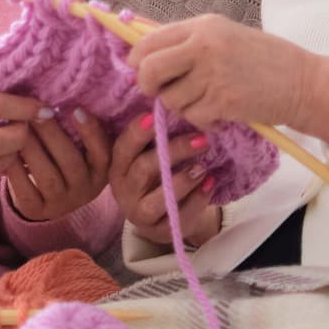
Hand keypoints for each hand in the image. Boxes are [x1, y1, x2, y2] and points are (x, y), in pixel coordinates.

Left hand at [5, 109, 112, 221]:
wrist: (46, 196)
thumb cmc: (62, 159)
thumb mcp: (80, 149)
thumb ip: (77, 129)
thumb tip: (63, 94)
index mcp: (100, 172)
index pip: (103, 154)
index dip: (91, 132)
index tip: (75, 109)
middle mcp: (85, 191)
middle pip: (71, 163)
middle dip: (52, 135)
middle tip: (35, 113)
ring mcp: (61, 204)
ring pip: (47, 177)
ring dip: (32, 149)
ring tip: (18, 128)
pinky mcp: (37, 211)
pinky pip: (25, 190)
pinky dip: (15, 169)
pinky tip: (6, 150)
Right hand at [107, 115, 221, 247]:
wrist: (163, 215)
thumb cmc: (155, 173)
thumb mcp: (146, 153)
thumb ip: (150, 133)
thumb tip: (162, 97)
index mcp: (117, 166)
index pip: (123, 147)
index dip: (137, 132)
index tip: (155, 116)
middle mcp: (124, 190)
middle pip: (144, 169)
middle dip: (174, 152)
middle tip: (202, 139)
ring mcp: (140, 214)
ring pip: (159, 198)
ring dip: (184, 180)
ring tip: (204, 166)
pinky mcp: (160, 231)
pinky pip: (179, 217)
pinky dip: (198, 200)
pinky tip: (210, 183)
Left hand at [126, 15, 328, 137]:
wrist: (304, 82)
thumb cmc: (266, 60)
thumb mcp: (226, 36)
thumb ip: (189, 41)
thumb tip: (146, 49)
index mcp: (204, 26)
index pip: (150, 39)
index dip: (137, 59)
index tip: (140, 71)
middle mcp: (204, 45)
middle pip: (149, 68)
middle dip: (148, 85)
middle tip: (159, 92)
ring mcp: (213, 74)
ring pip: (171, 99)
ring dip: (184, 107)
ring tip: (208, 101)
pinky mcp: (223, 101)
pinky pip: (193, 117)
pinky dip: (203, 122)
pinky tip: (221, 114)